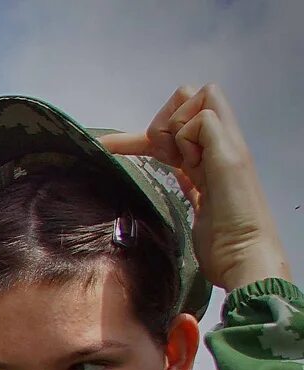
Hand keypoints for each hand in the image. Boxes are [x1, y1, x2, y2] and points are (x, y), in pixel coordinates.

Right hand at [107, 84, 288, 290]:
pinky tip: (145, 164)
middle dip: (163, 127)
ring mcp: (204, 168)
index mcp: (224, 136)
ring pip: (174, 139)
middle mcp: (214, 147)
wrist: (242, 256)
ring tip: (153, 161)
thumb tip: (186, 125)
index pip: (201, 96)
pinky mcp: (195, 191)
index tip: (183, 151)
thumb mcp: (228, 161)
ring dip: (155, 142)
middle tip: (168, 157)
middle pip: (181, 113)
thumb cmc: (237, 211)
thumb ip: (209, 131)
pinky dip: (156, 160)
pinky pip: (174, 166)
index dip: (182, 115)